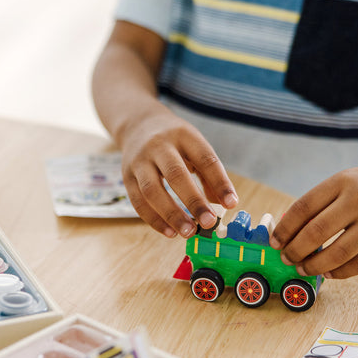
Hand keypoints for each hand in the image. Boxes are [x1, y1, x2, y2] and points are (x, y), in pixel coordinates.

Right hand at [120, 109, 238, 237]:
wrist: (139, 125)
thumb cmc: (175, 141)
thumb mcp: (195, 146)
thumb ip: (209, 174)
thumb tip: (223, 205)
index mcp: (183, 135)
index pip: (204, 158)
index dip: (219, 182)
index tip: (231, 203)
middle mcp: (158, 146)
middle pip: (175, 174)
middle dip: (193, 200)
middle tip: (208, 222)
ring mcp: (139, 161)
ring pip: (152, 190)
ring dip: (171, 214)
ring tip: (188, 232)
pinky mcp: (126, 176)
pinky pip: (138, 202)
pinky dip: (154, 219)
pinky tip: (170, 232)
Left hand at [269, 148, 357, 278]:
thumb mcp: (348, 180)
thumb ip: (322, 202)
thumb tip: (291, 231)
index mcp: (342, 182)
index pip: (303, 208)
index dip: (285, 230)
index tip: (275, 242)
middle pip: (316, 233)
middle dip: (295, 251)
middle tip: (287, 259)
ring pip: (338, 253)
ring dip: (315, 266)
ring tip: (304, 269)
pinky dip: (341, 272)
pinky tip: (330, 272)